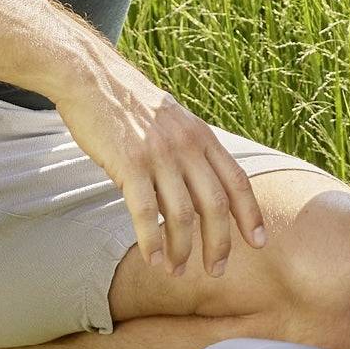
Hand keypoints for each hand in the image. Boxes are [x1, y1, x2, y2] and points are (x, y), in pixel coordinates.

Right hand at [54, 51, 267, 277]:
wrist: (91, 77)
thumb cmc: (128, 104)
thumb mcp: (173, 121)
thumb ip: (190, 150)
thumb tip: (199, 190)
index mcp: (201, 136)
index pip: (237, 180)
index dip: (250, 214)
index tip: (258, 243)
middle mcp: (186, 146)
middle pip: (215, 205)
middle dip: (219, 243)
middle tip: (216, 270)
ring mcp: (159, 155)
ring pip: (182, 215)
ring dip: (184, 250)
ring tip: (179, 271)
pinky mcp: (129, 164)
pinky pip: (147, 213)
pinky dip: (152, 242)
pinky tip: (154, 260)